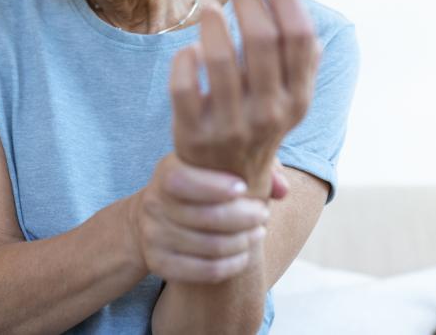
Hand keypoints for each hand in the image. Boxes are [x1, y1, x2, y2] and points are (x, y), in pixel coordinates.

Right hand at [129, 152, 269, 283]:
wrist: (154, 218)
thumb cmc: (197, 185)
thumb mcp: (213, 167)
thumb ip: (252, 165)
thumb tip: (282, 189)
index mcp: (165, 173)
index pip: (184, 180)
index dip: (215, 186)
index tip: (244, 188)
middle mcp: (154, 204)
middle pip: (206, 217)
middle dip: (244, 217)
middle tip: (263, 214)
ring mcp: (154, 236)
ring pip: (211, 246)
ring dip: (243, 242)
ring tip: (258, 232)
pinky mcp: (159, 263)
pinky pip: (205, 270)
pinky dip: (232, 265)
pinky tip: (244, 255)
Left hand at [170, 0, 321, 196]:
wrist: (223, 188)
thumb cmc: (257, 129)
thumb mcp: (287, 104)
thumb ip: (299, 69)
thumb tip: (310, 28)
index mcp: (297, 100)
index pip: (299, 37)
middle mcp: (269, 113)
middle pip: (263, 39)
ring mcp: (231, 125)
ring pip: (221, 59)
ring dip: (215, 23)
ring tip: (211, 6)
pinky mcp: (193, 133)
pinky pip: (184, 86)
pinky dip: (185, 59)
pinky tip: (189, 49)